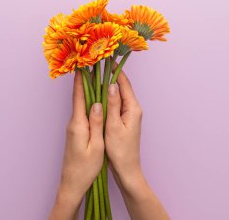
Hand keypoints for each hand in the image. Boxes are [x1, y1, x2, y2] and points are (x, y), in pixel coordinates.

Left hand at [49, 71, 103, 219]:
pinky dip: (87, 104)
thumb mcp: (96, 146)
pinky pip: (81, 114)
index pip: (79, 98)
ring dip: (86, 92)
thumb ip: (96, 124)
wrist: (72, 184)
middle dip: (84, 82)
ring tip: (94, 80)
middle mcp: (73, 123)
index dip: (81, 81)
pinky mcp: (75, 133)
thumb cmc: (85, 168)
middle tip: (91, 68)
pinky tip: (94, 101)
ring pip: (80, 106)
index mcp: (78, 125)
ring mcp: (73, 128)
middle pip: (78, 99)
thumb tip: (97, 103)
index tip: (83, 66)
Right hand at [105, 69, 169, 219]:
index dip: (114, 71)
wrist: (126, 168)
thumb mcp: (114, 126)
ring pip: (117, 96)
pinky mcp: (124, 120)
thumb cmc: (120, 150)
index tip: (104, 60)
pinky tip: (98, 96)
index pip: (124, 84)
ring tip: (95, 77)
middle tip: (96, 66)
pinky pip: (115, 104)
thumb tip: (111, 85)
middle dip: (109, 76)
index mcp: (133, 108)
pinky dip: (107, 98)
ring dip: (107, 87)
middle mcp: (133, 109)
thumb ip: (113, 104)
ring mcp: (129, 114)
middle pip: (121, 87)